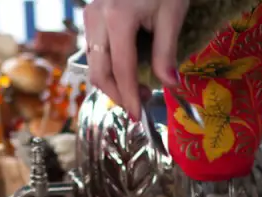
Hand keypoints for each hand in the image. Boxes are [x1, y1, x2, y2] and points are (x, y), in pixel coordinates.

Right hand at [83, 0, 189, 119]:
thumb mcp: (172, 15)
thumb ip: (166, 53)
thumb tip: (170, 86)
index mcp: (117, 18)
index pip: (121, 70)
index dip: (129, 97)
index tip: (139, 116)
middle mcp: (96, 19)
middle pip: (99, 72)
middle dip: (118, 94)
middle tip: (141, 104)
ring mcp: (90, 16)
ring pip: (94, 63)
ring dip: (113, 82)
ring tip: (138, 88)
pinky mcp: (91, 16)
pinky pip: (95, 51)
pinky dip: (109, 67)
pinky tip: (128, 71)